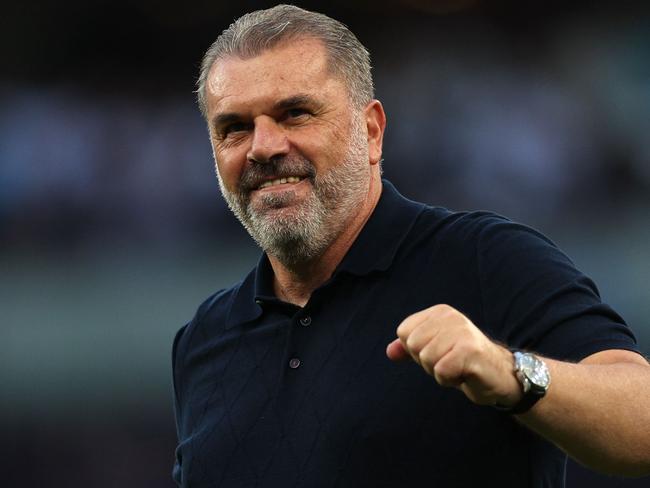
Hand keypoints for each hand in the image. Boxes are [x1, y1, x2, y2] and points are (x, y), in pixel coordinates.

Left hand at [386, 304, 521, 406]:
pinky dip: (449, 380)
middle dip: (427, 362)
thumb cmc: (464, 363)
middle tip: (450, 362)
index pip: (404, 332)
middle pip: (413, 345)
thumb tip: (390, 351)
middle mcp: (451, 317)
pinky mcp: (470, 351)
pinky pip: (441, 372)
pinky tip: (465, 374)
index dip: (416, 350)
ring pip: (426, 359)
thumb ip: (410, 349)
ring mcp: (461, 332)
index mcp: (439, 313)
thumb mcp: (434, 352)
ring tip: (458, 367)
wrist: (501, 376)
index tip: (439, 353)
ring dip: (440, 372)